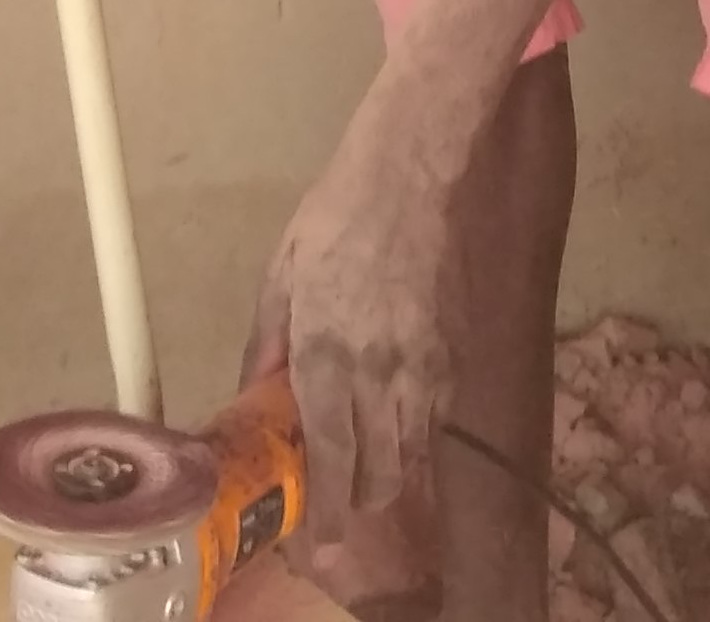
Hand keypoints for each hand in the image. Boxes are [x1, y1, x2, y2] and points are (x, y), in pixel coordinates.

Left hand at [247, 117, 455, 596]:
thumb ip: (265, 346)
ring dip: (386, 473)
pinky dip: (415, 436)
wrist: (417, 171)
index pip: (331, 465)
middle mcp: (381, 378)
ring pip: (413, 461)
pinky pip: (436, 423)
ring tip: (362, 455)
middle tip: (333, 491)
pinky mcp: (457, 357)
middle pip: (380, 481)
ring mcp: (427, 370)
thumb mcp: (281, 274)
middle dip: (355, 502)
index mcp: (327, 357)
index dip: (324, 515)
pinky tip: (394, 410)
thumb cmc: (339, 214)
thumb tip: (253, 400)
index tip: (313, 538)